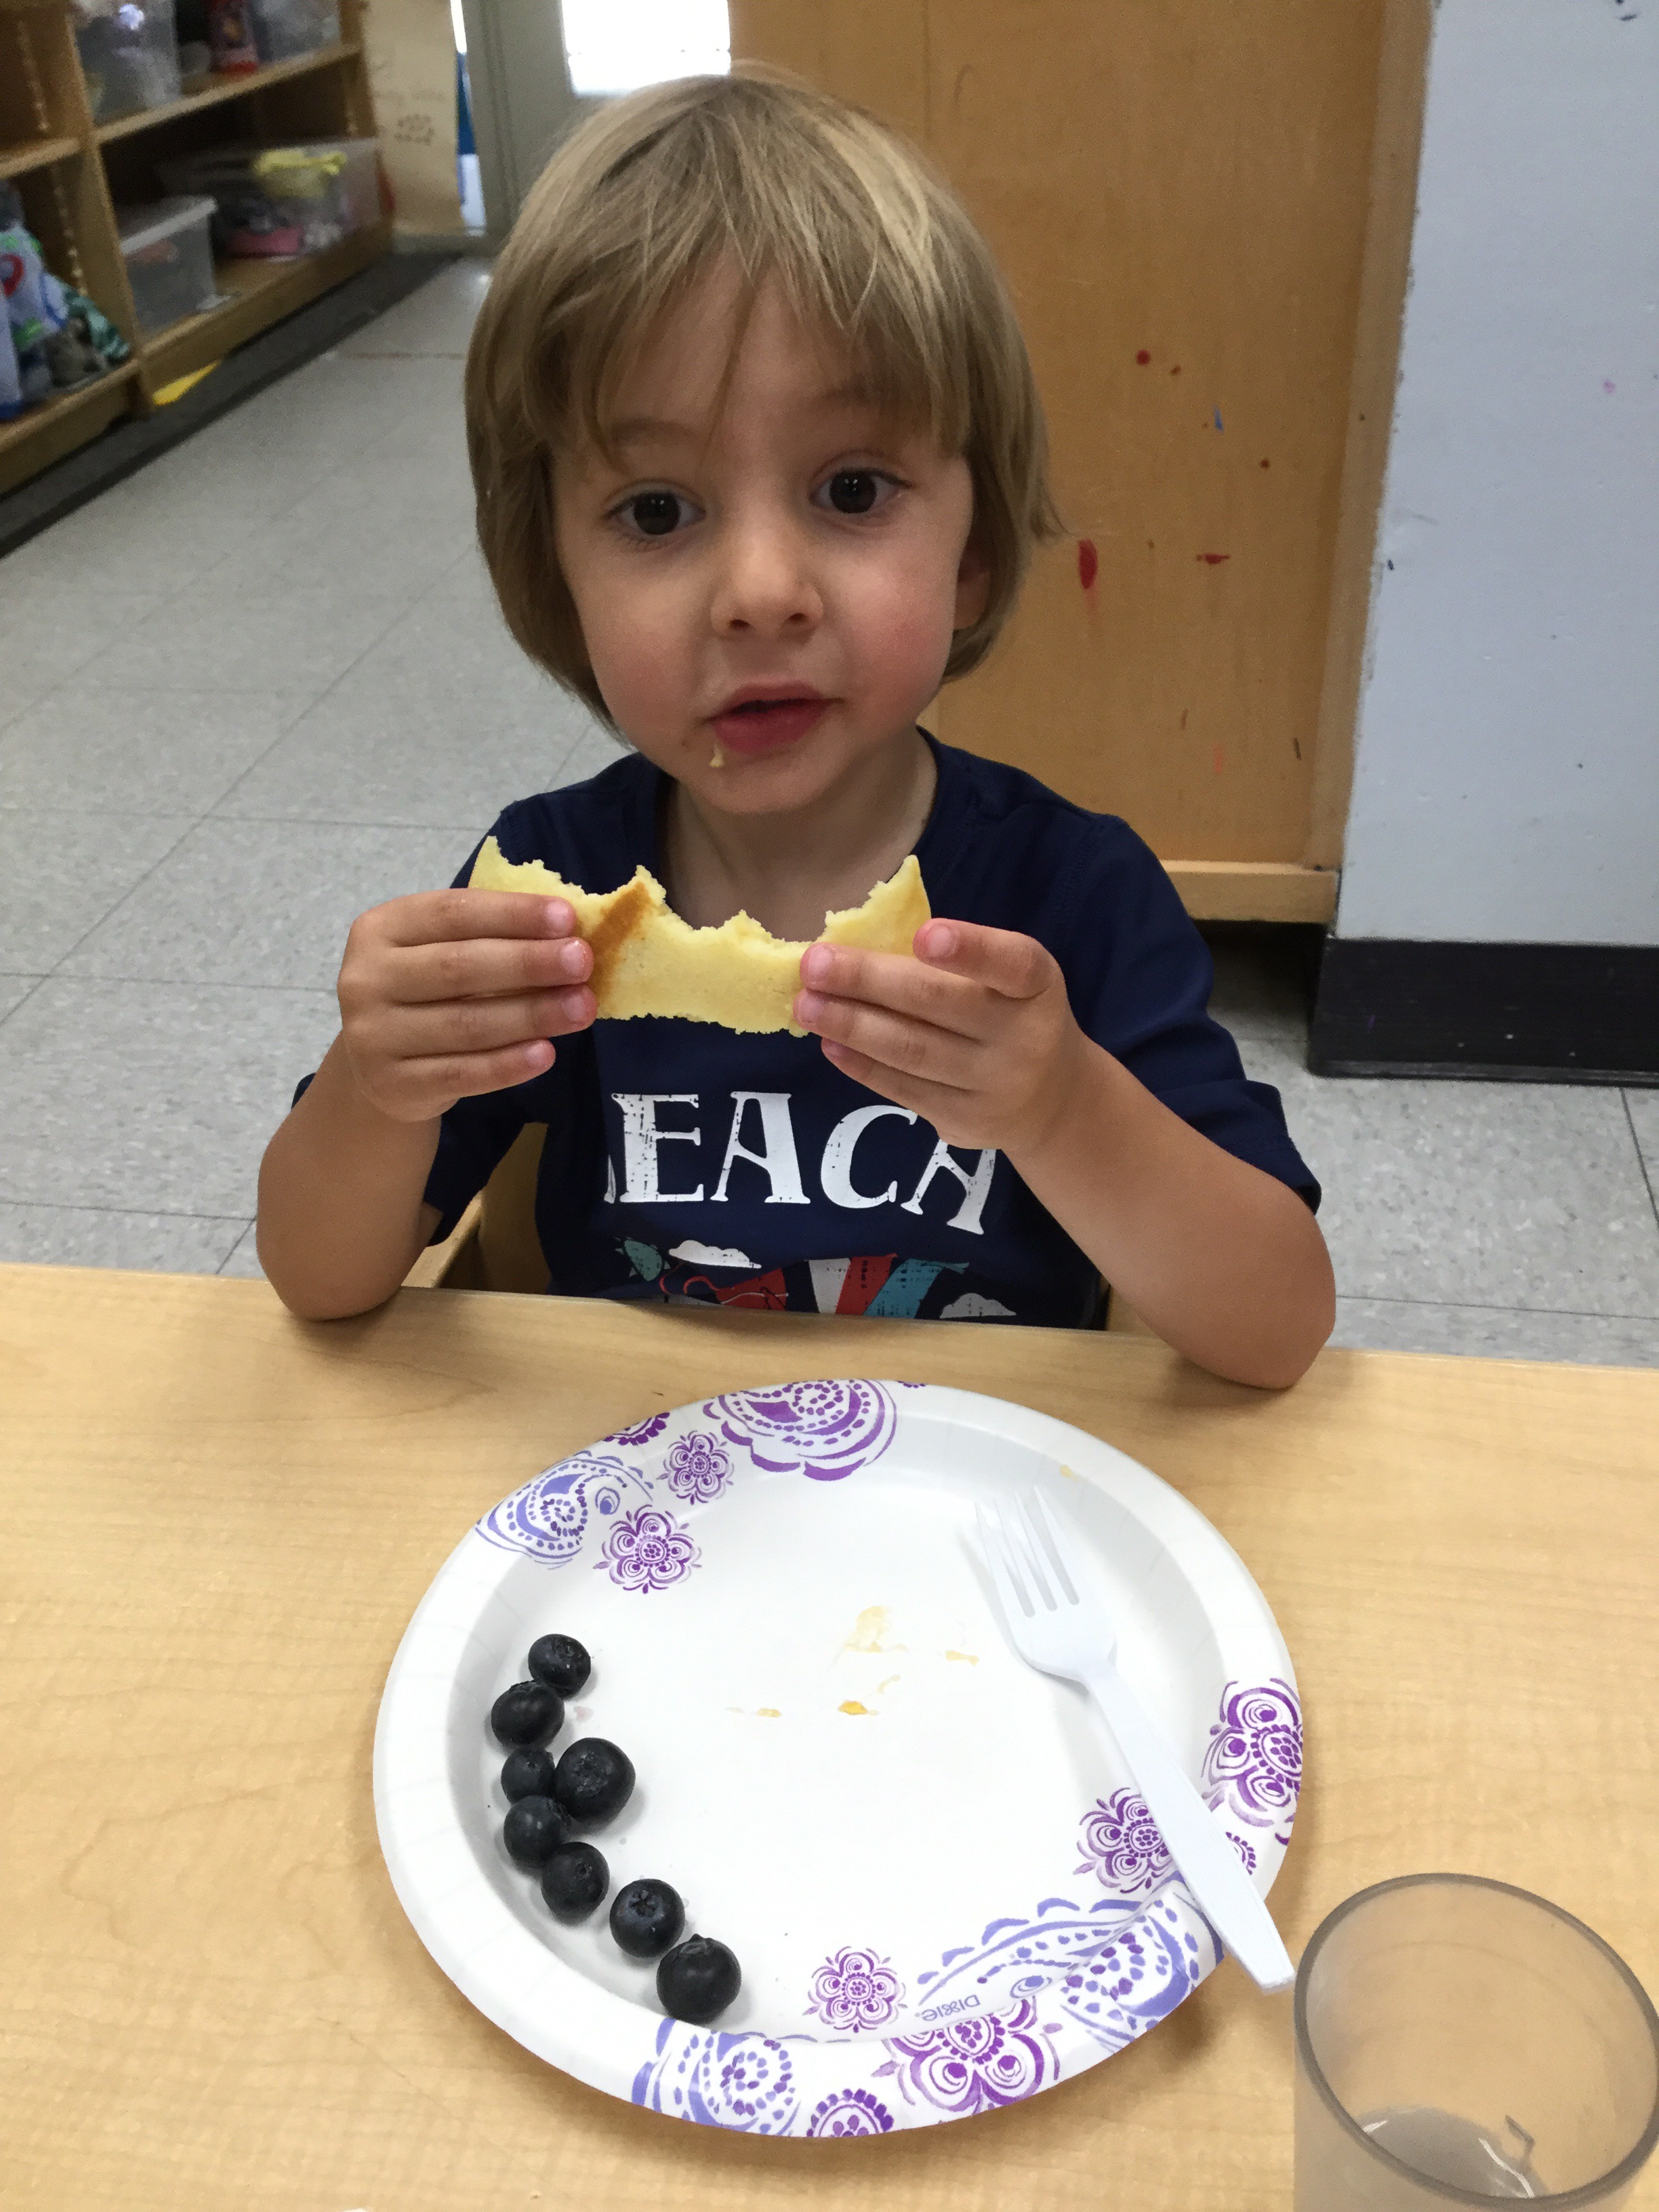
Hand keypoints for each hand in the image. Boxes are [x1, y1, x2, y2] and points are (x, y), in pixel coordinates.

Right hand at [335, 888, 594, 1123]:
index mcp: (381, 929)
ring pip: (464, 1024)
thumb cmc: (427, 993)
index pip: (452, 912)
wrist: (380, 1065)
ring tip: (581, 1007)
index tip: (567, 918)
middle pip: (457, 967)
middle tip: (582, 962)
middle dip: (528, 963)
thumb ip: (492, 937)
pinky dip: (507, 1065)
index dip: (512, 914)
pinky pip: (460, 1074)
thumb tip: (569, 932)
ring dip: (530, 1015)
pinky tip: (545, 1054)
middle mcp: (366, 979)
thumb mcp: (442, 951)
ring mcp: (373, 1036)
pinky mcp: (392, 1085)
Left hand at [793, 920, 1089, 1153]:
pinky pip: (903, 1088)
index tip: (923, 936)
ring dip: (852, 1025)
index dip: (970, 950)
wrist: (1051, 1100)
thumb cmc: (1011, 1015)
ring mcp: (993, 1085)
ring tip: (806, 1005)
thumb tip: (858, 946)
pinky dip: (861, 1064)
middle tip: (814, 965)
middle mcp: (1023, 1037)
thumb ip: (954, 962)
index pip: (1012, 964)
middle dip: (869, 981)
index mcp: (1037, 985)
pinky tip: (829, 1042)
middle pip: (939, 1005)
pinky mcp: (964, 1120)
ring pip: (913, 1051)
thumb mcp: (1008, 981)